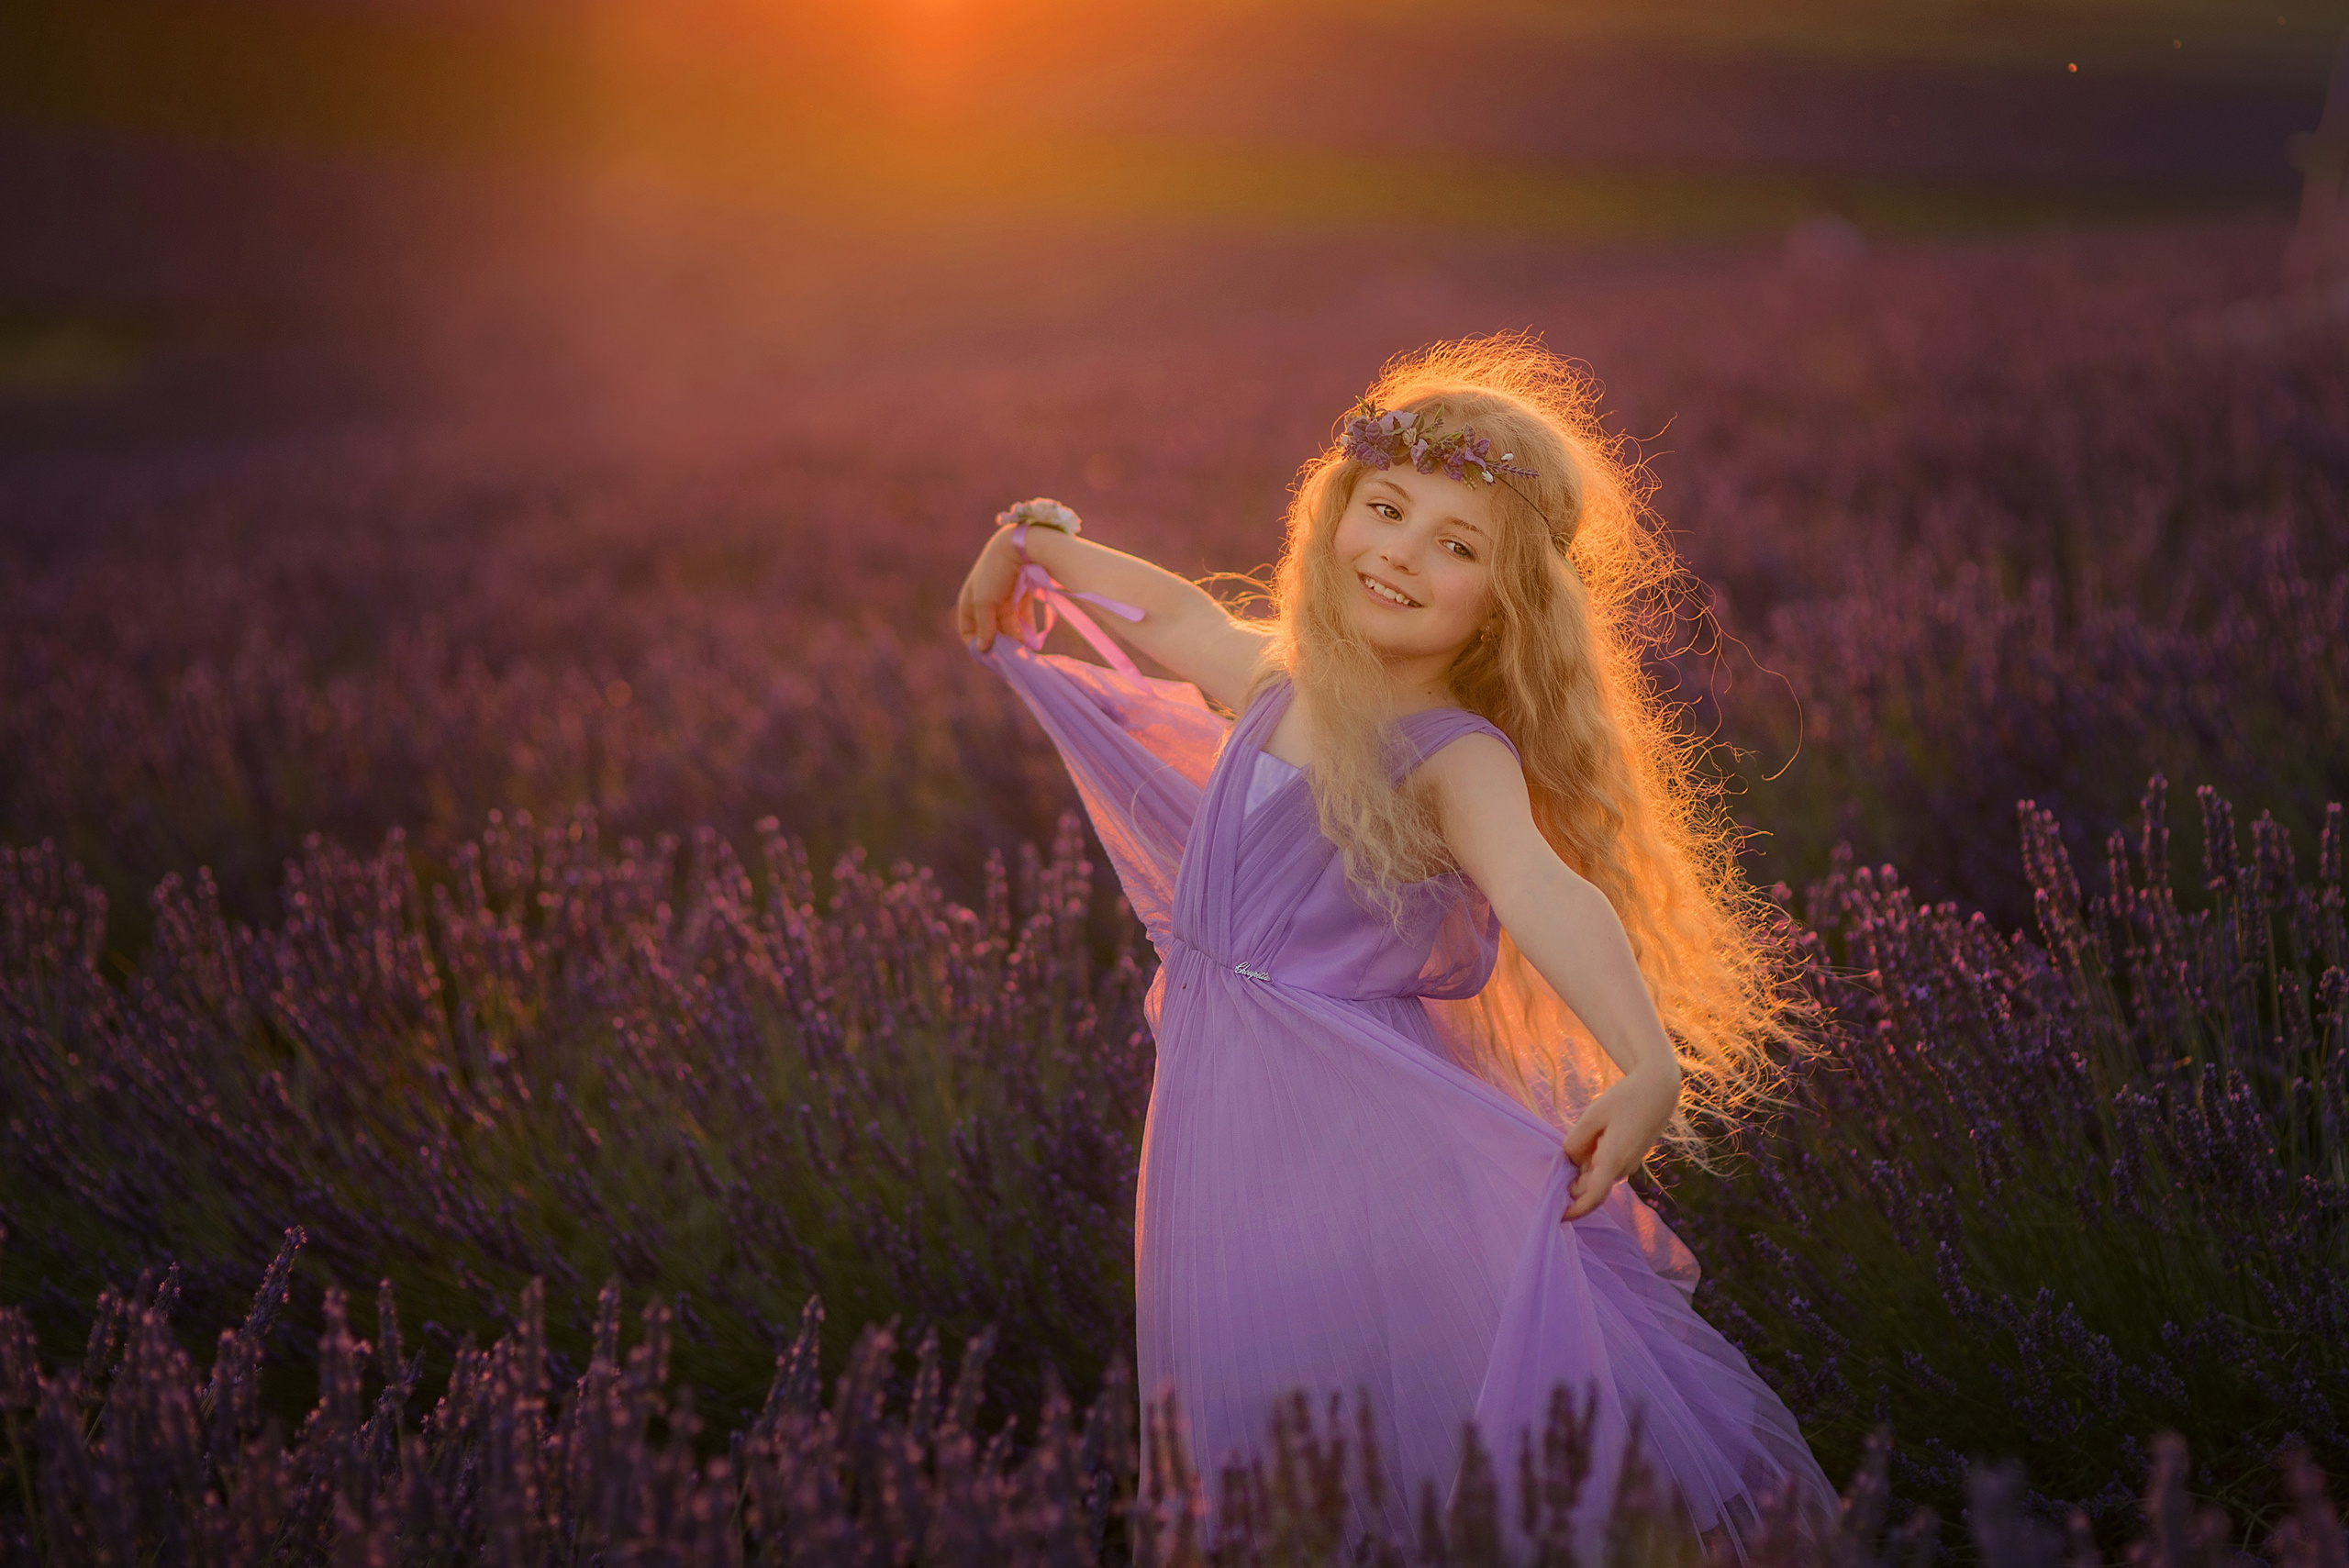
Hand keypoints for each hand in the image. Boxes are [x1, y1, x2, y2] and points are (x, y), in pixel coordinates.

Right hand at [956, 526, 1025, 651]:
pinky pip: (1022, 618)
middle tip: (1011, 660)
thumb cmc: (994, 573)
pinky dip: (1026, 630)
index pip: (968, 631)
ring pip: (1008, 627)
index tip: (990, 659)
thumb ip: (985, 627)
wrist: (1019, 546)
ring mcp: (1003, 599)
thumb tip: (982, 650)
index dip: (976, 645)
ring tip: (1024, 654)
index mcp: (969, 602)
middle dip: (1000, 646)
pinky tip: (1033, 643)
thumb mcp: (985, 602)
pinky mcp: (1021, 596)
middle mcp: (985, 602)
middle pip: (991, 631)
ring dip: (1014, 640)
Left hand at [1558, 1062, 1679, 1221]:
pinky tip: (1591, 1138)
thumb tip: (1571, 1161)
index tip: (1558, 1217)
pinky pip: (1607, 1166)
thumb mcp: (1592, 1116)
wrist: (1659, 1089)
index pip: (1593, 1197)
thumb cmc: (1625, 1098)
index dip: (1575, 1210)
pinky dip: (1593, 1162)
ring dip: (1582, 1170)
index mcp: (1614, 1160)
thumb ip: (1576, 1142)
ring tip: (1576, 1142)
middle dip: (1572, 1183)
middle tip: (1555, 1163)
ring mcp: (1630, 1164)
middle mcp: (1624, 1168)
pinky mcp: (1631, 1157)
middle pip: (1590, 1187)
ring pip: (1598, 1176)